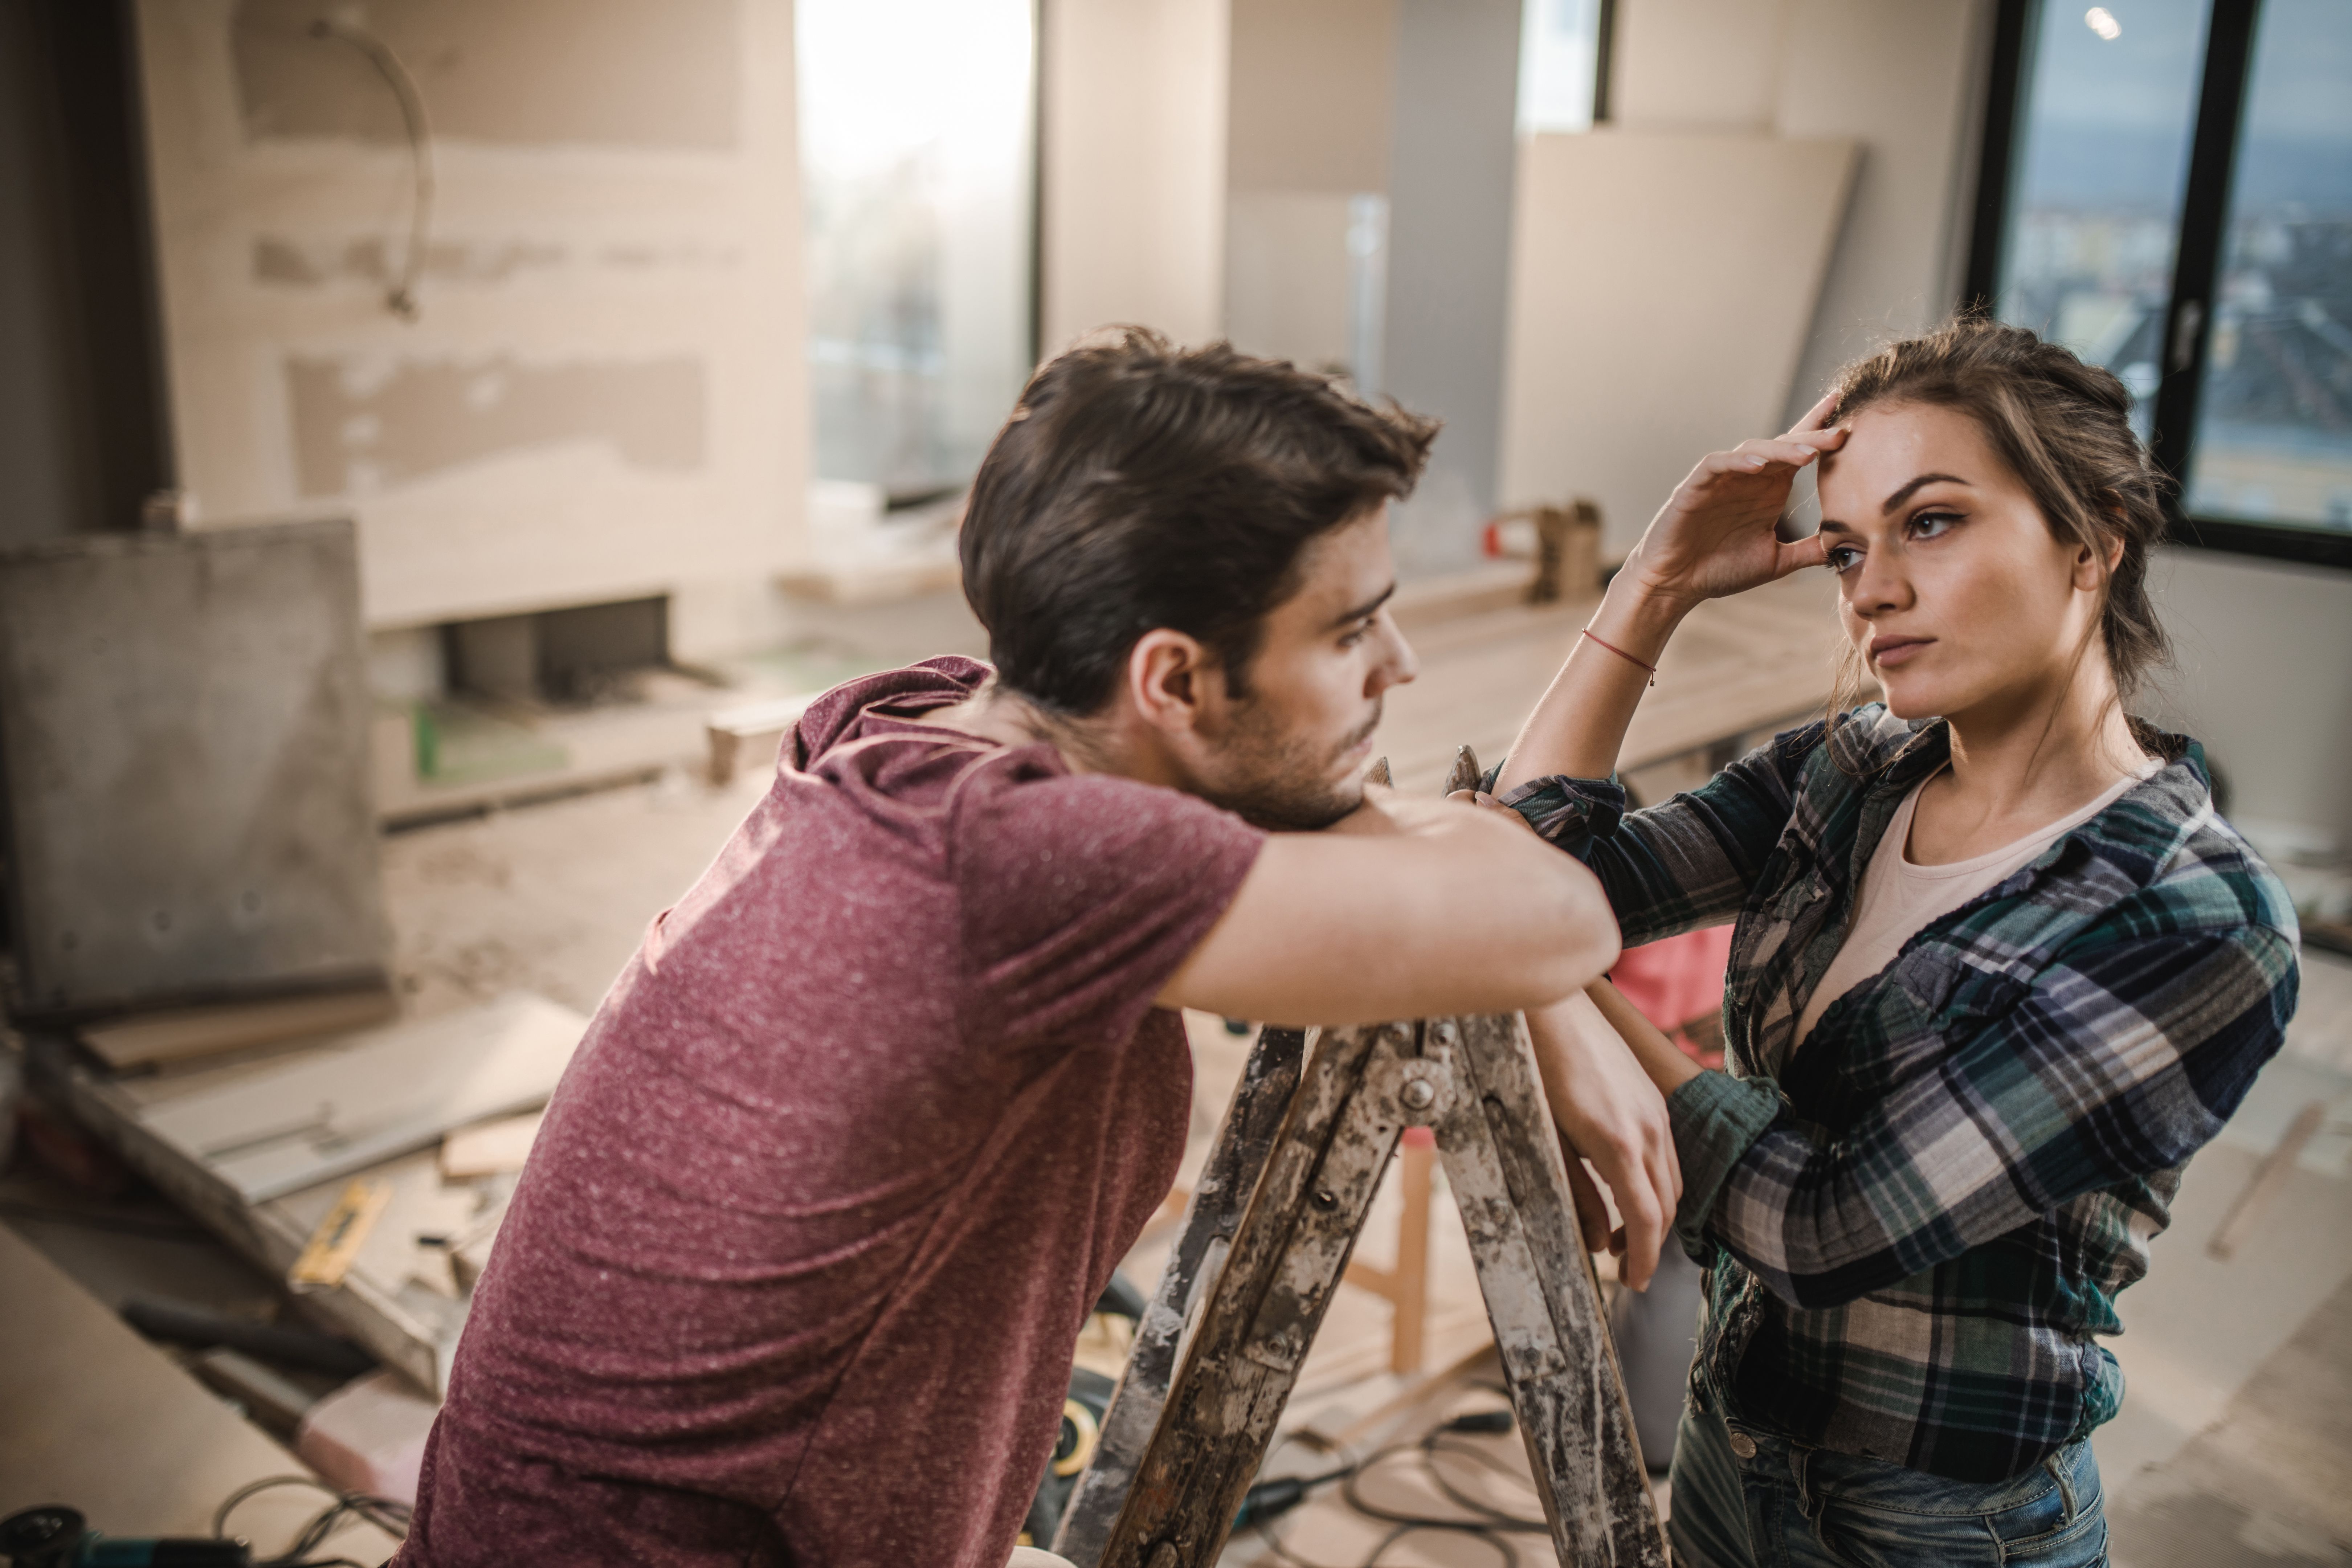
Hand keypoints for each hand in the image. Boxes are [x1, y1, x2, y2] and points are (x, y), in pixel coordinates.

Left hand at [1523, 992, 1681, 1288]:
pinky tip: (1629, 1185)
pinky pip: (1668, 1153)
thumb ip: (1579, 1194)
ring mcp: (1657, 1111)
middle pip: (1668, 1204)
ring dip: (1656, 1212)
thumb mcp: (1550, 1142)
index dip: (1644, 1257)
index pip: (1647, 1219)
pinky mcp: (1654, 1099)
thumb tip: (1599, 1242)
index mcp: (1620, 1144)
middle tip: (1623, 1263)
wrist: (1554, 1009)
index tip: (1634, 1282)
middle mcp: (1650, 1129)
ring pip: (1673, 1180)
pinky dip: (1657, 1181)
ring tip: (1622, 1230)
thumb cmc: (1539, 1072)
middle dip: (1650, 1241)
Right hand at [1617, 393, 1847, 612]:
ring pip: (1754, 449)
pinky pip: (1718, 464)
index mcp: (1769, 490)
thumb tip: (1848, 547)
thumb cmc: (1720, 570)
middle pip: (1784, 446)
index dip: (1821, 431)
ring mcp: (1721, 480)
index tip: (1851, 418)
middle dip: (1813, 437)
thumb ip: (1809, 551)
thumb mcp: (1776, 562)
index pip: (1798, 452)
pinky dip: (1737, 461)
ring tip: (1809, 453)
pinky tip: (1758, 464)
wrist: (1676, 585)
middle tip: (1842, 433)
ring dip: (1782, 449)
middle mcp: (1748, 478)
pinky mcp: (1695, 486)